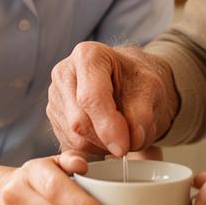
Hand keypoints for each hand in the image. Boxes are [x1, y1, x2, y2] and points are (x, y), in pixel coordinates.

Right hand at [48, 42, 179, 156]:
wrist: (127, 82)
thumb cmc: (136, 81)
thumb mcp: (151, 90)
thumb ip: (143, 114)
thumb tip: (133, 139)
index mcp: (88, 56)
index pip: (91, 97)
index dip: (108, 126)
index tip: (124, 146)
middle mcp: (64, 73)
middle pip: (78, 121)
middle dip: (106, 139)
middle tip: (130, 141)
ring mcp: (55, 97)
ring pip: (74, 138)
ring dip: (102, 147)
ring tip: (121, 134)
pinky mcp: (54, 118)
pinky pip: (71, 145)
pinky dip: (93, 149)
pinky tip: (107, 136)